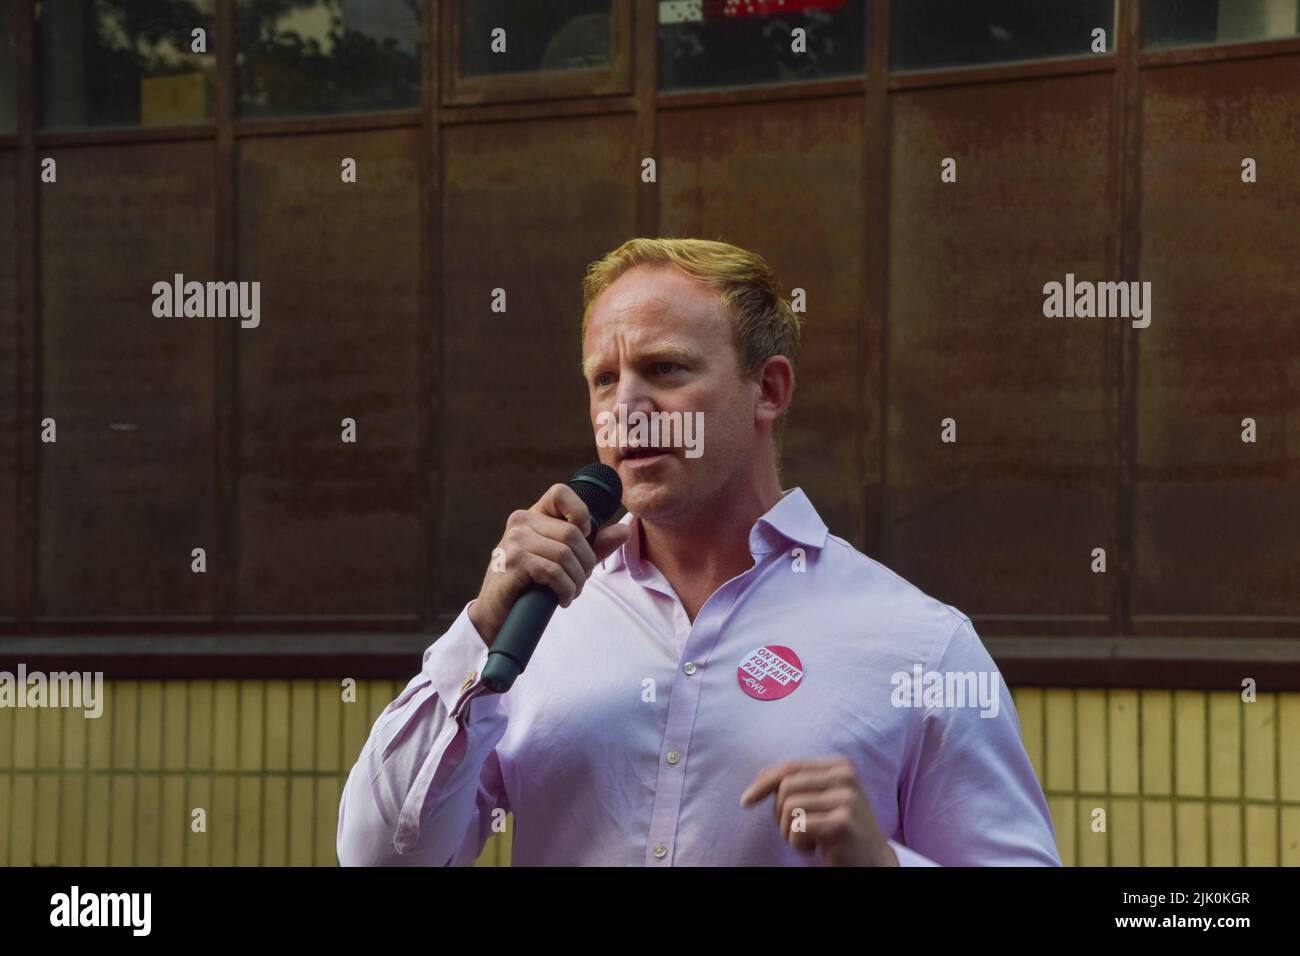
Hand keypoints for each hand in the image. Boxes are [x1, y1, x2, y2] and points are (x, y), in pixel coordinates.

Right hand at [468, 483, 630, 647]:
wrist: (496, 614)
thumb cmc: (530, 584)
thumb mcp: (565, 561)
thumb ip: (593, 546)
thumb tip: (624, 530)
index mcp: (532, 515)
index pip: (560, 492)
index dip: (580, 512)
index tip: (586, 537)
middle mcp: (520, 521)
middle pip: (572, 533)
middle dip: (586, 562)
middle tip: (580, 580)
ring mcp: (514, 541)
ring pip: (565, 554)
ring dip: (576, 580)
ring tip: (570, 592)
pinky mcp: (513, 562)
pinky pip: (553, 571)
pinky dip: (565, 589)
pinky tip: (562, 599)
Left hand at [740, 757, 897, 865]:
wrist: (873, 860)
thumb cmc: (840, 829)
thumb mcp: (823, 799)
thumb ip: (799, 783)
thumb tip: (761, 775)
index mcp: (840, 766)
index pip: (791, 767)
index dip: (764, 782)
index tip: (746, 800)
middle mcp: (846, 777)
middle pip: (786, 786)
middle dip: (778, 813)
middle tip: (792, 831)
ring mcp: (846, 800)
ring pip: (788, 807)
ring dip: (788, 831)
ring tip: (806, 840)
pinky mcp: (842, 823)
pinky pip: (797, 828)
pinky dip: (797, 843)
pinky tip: (814, 848)